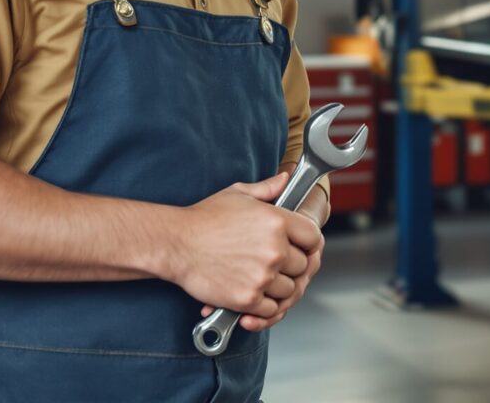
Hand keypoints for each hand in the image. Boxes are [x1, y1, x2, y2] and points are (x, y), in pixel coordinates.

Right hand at [167, 174, 321, 324]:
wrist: (176, 243)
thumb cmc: (204, 218)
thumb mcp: (238, 194)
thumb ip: (267, 189)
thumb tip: (285, 179)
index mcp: (277, 221)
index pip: (314, 238)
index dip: (311, 245)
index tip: (303, 249)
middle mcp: (274, 249)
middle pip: (303, 267)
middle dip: (292, 267)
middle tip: (277, 267)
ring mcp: (262, 276)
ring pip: (289, 290)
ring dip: (279, 289)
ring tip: (264, 281)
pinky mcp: (247, 298)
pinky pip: (271, 310)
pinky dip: (266, 308)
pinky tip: (256, 298)